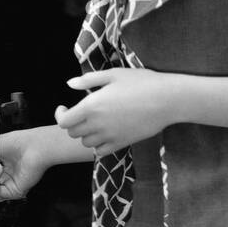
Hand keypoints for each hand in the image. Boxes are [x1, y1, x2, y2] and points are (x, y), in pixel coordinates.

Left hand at [58, 69, 178, 155]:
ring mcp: (109, 136)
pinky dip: (98, 145)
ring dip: (85, 134)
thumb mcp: (113, 74)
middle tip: (80, 114)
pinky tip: (104, 134)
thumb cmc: (141, 82)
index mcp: (91, 106)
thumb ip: (88, 80)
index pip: (64, 121)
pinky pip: (100, 151)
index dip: (60, 115)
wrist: (167, 99)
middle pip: (73, 133)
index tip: (64, 107)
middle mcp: (97, 124)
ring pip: (86, 143)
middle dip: (73, 124)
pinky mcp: (122, 143)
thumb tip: (69, 84)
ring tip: (93, 123)